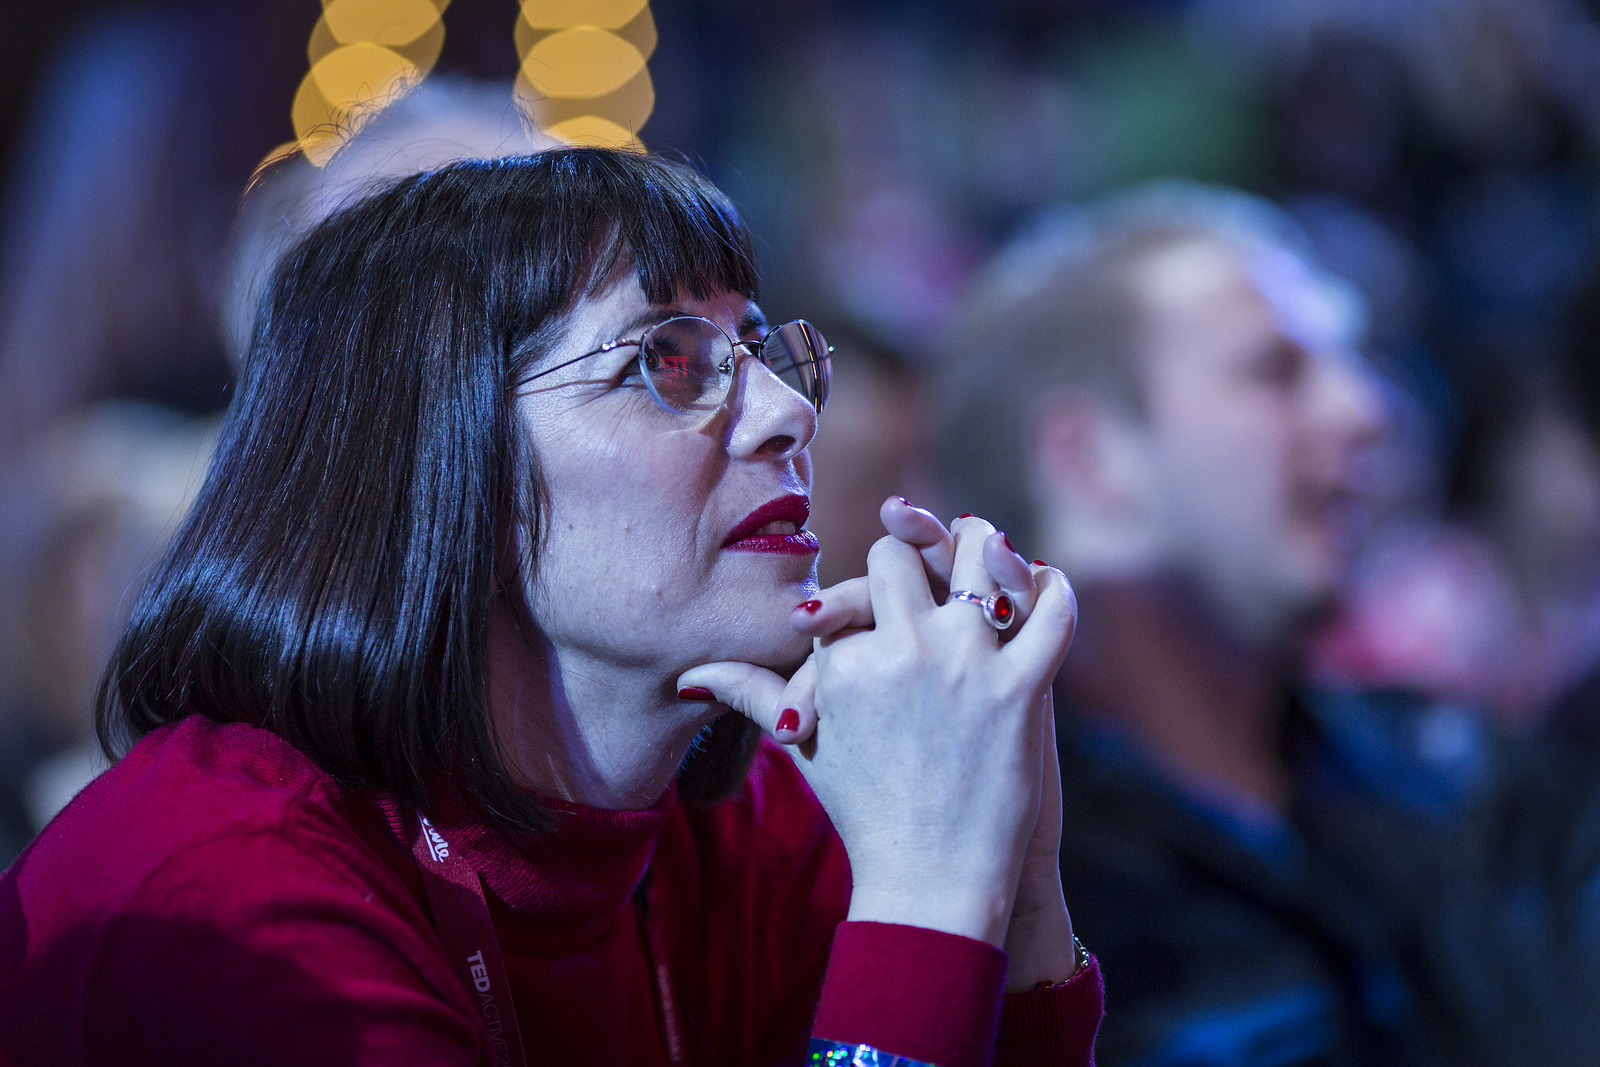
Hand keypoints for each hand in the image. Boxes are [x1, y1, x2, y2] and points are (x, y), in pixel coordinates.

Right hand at [680, 502, 1076, 946]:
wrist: (929, 880)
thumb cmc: (864, 812)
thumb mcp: (807, 745)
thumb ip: (752, 693)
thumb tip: (690, 674)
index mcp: (844, 658)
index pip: (856, 588)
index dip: (867, 587)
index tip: (883, 591)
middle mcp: (900, 647)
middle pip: (904, 558)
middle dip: (915, 550)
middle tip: (937, 543)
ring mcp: (963, 664)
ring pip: (979, 563)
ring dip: (984, 546)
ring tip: (987, 545)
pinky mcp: (1019, 689)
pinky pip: (1049, 616)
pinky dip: (1056, 592)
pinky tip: (1051, 581)